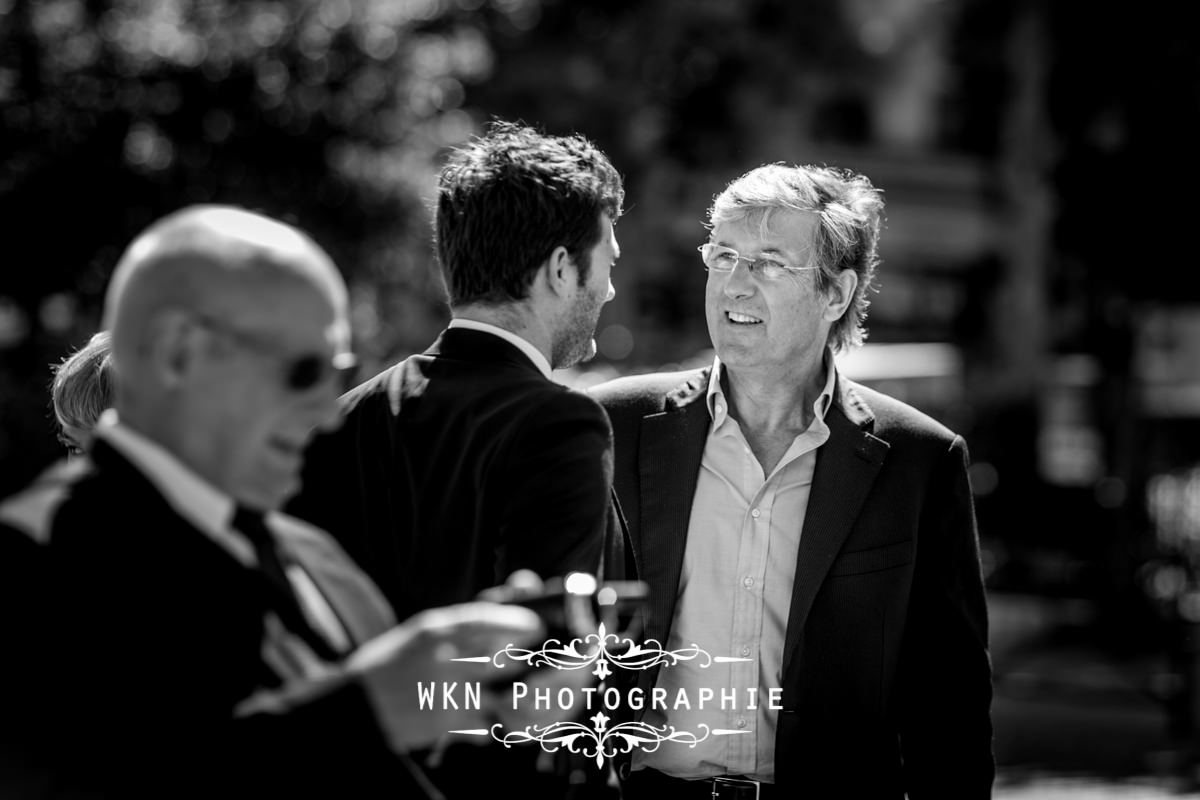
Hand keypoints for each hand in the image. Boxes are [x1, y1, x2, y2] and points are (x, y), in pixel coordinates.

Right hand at [348, 601, 542, 751]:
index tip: (534, 627)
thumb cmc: (386, 665)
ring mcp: (447, 691)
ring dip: (516, 693)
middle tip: (540, 658)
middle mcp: (444, 657)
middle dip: (525, 658)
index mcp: (435, 630)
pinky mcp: (446, 721)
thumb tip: (495, 623)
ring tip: (522, 691)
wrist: (356, 705)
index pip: (486, 620)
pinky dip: (492, 722)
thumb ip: (454, 627)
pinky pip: (484, 723)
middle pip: (501, 656)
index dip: (517, 623)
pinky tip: (492, 719)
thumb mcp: (417, 633)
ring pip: (500, 693)